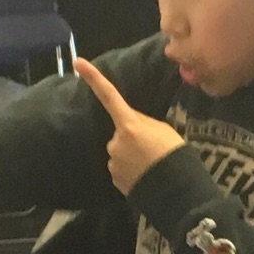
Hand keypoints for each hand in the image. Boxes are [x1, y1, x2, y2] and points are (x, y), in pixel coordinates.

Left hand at [74, 57, 184, 194]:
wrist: (176, 190)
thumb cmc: (174, 154)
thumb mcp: (164, 130)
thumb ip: (143, 123)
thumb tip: (132, 123)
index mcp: (129, 124)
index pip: (108, 96)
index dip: (93, 78)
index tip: (78, 63)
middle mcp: (115, 141)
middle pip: (121, 132)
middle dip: (132, 137)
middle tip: (154, 147)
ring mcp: (113, 162)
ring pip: (120, 152)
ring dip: (132, 155)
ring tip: (152, 164)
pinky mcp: (114, 179)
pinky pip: (121, 169)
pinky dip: (131, 171)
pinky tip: (146, 176)